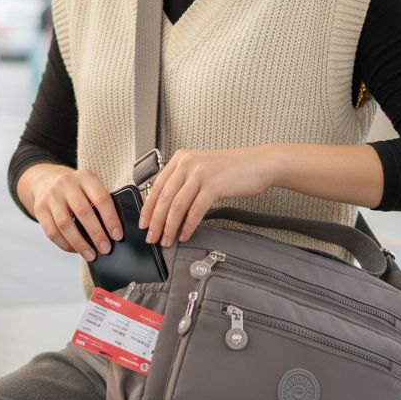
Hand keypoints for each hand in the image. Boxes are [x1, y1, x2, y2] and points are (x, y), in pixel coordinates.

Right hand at [32, 168, 123, 262]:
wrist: (48, 181)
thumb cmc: (78, 191)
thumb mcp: (91, 187)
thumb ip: (102, 204)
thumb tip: (114, 233)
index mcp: (86, 177)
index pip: (101, 199)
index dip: (110, 219)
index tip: (117, 236)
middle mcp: (67, 183)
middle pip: (83, 212)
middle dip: (96, 234)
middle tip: (105, 249)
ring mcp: (51, 195)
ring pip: (65, 224)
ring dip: (80, 243)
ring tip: (91, 255)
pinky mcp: (40, 208)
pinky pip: (52, 232)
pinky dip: (65, 244)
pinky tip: (75, 250)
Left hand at [137, 147, 273, 246]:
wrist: (257, 164)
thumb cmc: (231, 169)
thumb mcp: (201, 168)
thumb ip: (183, 181)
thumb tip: (165, 207)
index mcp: (181, 158)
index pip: (156, 186)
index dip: (148, 208)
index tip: (143, 223)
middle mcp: (188, 163)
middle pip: (164, 198)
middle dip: (156, 222)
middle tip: (151, 237)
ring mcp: (200, 173)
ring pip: (176, 206)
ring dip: (169, 227)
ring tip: (167, 240)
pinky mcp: (214, 185)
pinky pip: (195, 210)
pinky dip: (188, 226)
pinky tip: (185, 235)